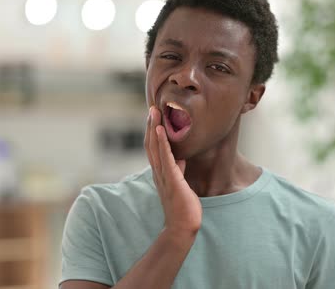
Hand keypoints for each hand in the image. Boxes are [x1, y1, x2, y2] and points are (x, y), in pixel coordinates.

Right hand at [144, 106, 201, 235]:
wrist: (183, 226)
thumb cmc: (183, 207)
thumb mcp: (180, 183)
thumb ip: (178, 170)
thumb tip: (181, 157)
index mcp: (160, 173)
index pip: (153, 148)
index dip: (153, 132)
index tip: (154, 117)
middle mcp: (158, 172)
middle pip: (151, 144)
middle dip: (151, 126)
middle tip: (152, 108)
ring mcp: (163, 176)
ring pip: (155, 148)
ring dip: (154, 129)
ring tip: (154, 112)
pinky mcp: (171, 180)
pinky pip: (166, 157)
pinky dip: (163, 142)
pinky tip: (162, 130)